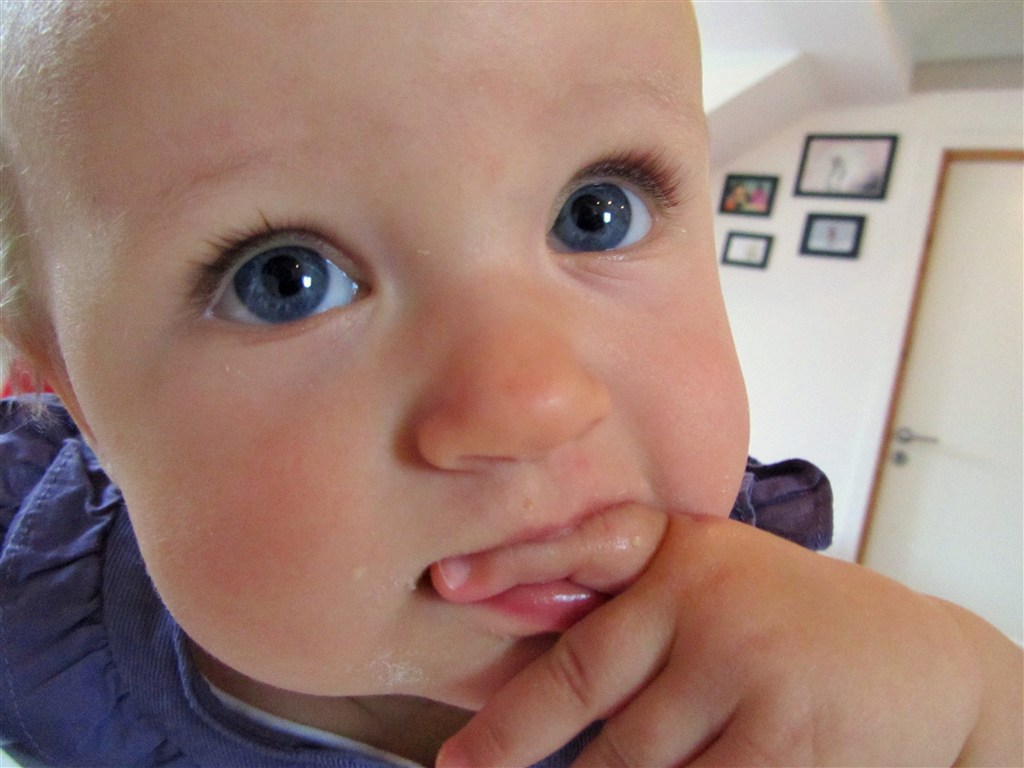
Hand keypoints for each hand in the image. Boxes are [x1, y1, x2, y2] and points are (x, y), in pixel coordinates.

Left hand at [437, 513, 1020, 765]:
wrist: (921, 667)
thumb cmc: (799, 626)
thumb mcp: (722, 587)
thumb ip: (643, 607)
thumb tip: (534, 628)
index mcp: (685, 548)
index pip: (583, 546)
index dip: (512, 565)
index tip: (449, 584)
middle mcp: (705, 595)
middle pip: (578, 674)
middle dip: (509, 731)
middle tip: (460, 763)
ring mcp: (740, 666)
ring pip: (623, 754)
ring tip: (610, 765)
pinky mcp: (774, 740)